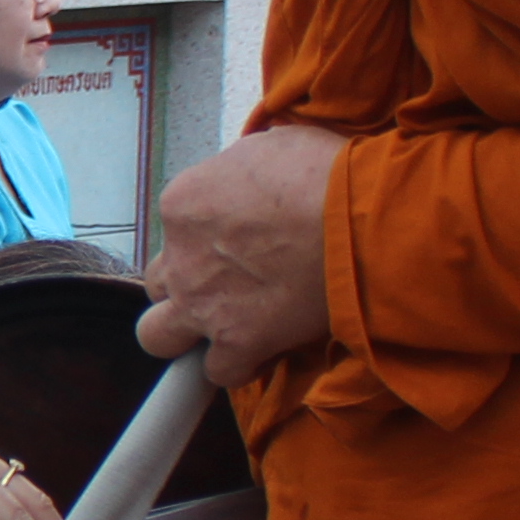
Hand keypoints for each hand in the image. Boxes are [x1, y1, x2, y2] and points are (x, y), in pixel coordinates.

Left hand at [138, 126, 347, 384]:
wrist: (361, 221)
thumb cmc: (327, 174)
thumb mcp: (271, 148)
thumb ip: (242, 175)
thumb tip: (249, 185)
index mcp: (184, 203)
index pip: (176, 232)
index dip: (208, 242)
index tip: (241, 244)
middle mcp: (182, 256)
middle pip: (158, 283)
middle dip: (184, 287)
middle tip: (226, 286)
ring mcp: (203, 303)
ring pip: (157, 335)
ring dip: (187, 333)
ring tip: (227, 328)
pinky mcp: (236, 342)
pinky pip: (218, 371)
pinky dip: (238, 365)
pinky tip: (264, 351)